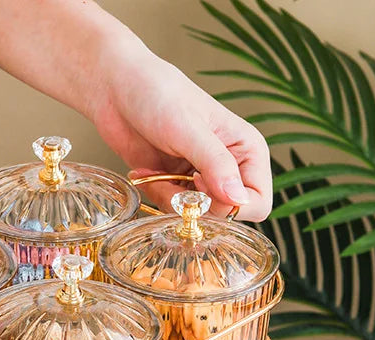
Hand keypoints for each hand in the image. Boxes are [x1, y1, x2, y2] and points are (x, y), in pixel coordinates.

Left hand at [87, 41, 271, 220]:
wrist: (117, 88)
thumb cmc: (158, 94)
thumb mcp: (188, 129)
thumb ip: (215, 164)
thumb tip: (238, 199)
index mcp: (247, 150)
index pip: (257, 202)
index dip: (230, 204)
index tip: (199, 180)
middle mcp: (229, 168)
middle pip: (226, 216)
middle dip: (196, 206)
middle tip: (173, 180)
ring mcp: (201, 179)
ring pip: (196, 216)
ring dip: (171, 201)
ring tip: (155, 172)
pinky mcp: (175, 185)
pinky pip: (173, 210)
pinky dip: (157, 196)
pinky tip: (146, 173)